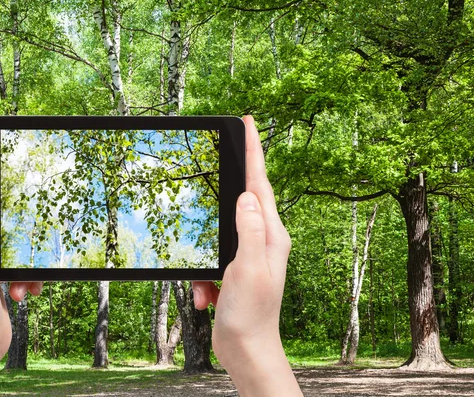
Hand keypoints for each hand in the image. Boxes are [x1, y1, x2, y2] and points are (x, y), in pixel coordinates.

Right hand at [192, 116, 300, 395]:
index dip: (254, 151)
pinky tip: (206, 297)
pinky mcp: (233, 269)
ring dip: (205, 258)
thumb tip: (247, 195)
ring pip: (218, 233)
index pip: (261, 184)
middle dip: (224, 192)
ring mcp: (248, 254)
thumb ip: (248, 229)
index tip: (248, 123)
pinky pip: (210, 259)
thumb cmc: (251, 314)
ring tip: (207, 288)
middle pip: (241, 201)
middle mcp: (263, 240)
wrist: (246, 350)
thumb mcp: (248, 268)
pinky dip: (202, 277)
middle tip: (217, 166)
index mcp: (271, 234)